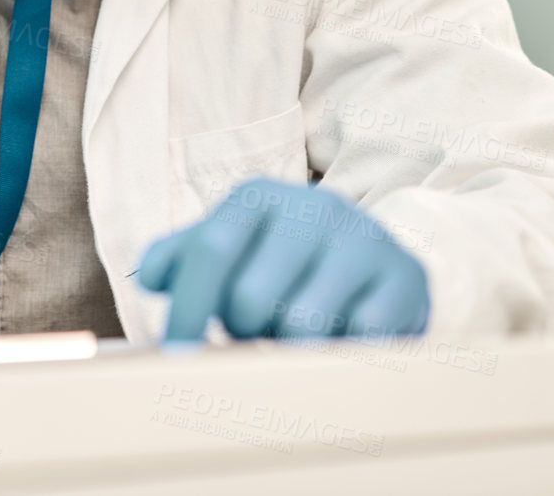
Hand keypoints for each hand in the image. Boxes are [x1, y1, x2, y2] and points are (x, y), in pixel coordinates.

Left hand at [137, 176, 428, 341]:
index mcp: (259, 195)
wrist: (375, 265)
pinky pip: (357, 342)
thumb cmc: (280, 266)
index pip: (209, 251)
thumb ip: (181, 259)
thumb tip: (147, 275)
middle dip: (242, 331)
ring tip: (296, 332)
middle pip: (250, 297)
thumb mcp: (230, 251)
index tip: (175, 357)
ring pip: (302, 327)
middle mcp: (315, 206)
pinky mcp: (406, 279)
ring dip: (288, 348)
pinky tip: (342, 338)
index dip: (186, 310)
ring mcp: (365, 239)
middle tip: (256, 328)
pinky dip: (339, 354)